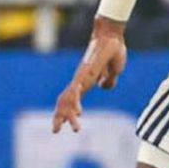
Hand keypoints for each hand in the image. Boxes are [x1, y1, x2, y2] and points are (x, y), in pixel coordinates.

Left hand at [53, 16, 127, 133]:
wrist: (111, 36)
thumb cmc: (113, 50)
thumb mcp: (113, 71)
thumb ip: (108, 80)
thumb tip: (104, 86)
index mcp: (85, 81)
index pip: (71, 99)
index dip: (67, 111)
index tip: (65, 123)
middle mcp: (79, 80)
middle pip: (65, 102)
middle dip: (60, 117)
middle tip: (55, 131)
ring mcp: (81, 77)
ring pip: (69, 99)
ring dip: (69, 114)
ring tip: (73, 128)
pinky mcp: (85, 73)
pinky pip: (77, 90)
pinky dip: (75, 102)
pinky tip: (77, 112)